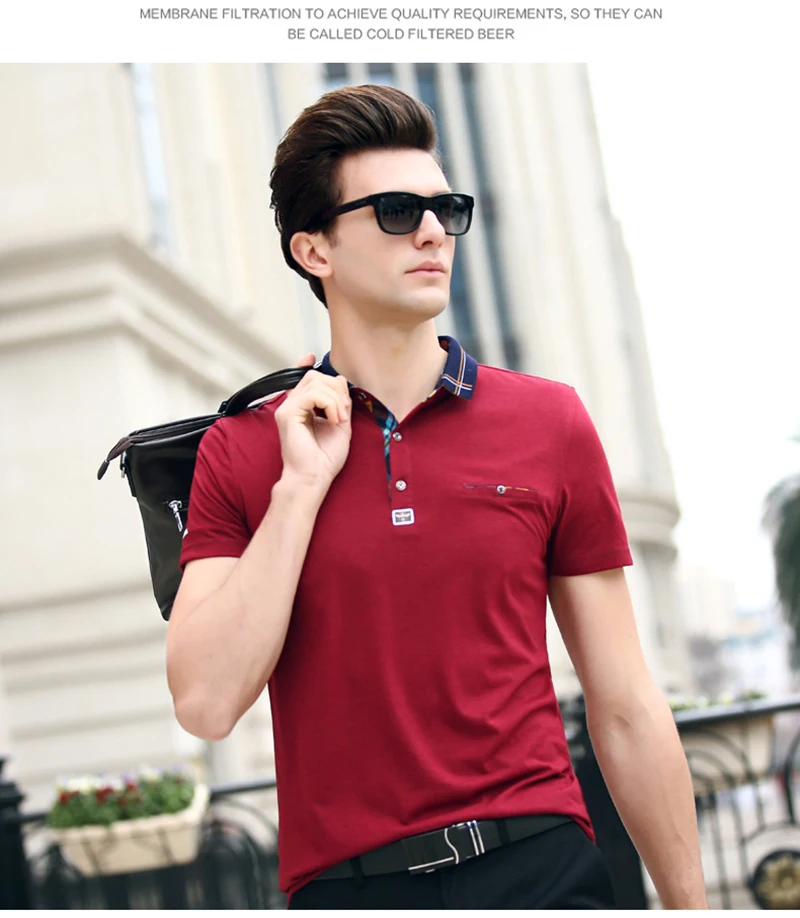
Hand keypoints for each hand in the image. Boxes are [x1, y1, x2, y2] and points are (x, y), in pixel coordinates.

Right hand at [274, 353, 351, 488]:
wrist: (314, 477)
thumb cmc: (324, 458)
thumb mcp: (340, 423)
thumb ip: (340, 401)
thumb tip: (339, 379)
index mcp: (301, 408)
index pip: (300, 378)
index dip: (305, 365)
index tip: (311, 356)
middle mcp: (291, 405)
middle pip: (314, 376)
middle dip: (336, 389)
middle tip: (343, 412)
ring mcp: (287, 408)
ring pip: (315, 382)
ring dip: (335, 399)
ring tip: (339, 419)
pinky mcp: (287, 414)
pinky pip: (313, 395)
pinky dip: (330, 404)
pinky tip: (333, 420)